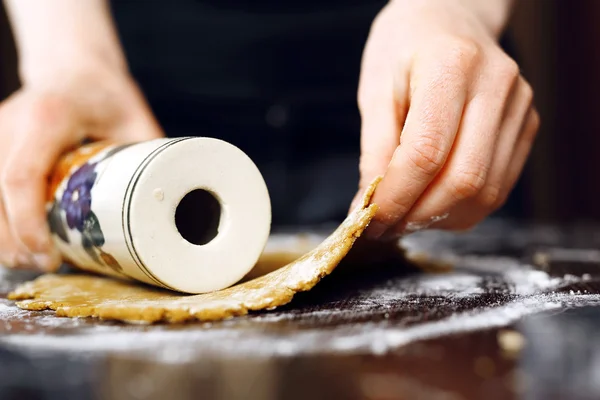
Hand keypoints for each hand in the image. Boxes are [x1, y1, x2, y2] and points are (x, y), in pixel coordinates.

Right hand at [0, 62, 162, 270]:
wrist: (75, 70)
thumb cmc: (108, 96)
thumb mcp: (137, 121)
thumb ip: (150, 160)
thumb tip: (169, 208)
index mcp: (49, 117)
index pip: (22, 177)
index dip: (28, 224)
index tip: (48, 256)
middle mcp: (11, 122)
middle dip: (14, 241)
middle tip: (46, 265)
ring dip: (2, 236)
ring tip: (33, 259)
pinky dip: (0, 219)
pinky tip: (19, 238)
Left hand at [353, 0, 537, 239]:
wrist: (450, 17)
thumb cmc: (405, 47)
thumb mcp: (376, 90)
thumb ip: (375, 150)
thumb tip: (370, 206)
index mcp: (450, 67)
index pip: (426, 153)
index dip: (397, 197)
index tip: (371, 220)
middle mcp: (495, 85)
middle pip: (463, 180)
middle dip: (419, 216)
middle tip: (386, 226)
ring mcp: (518, 106)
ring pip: (486, 191)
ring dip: (441, 218)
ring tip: (408, 215)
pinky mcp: (526, 125)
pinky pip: (498, 186)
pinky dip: (463, 207)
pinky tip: (434, 202)